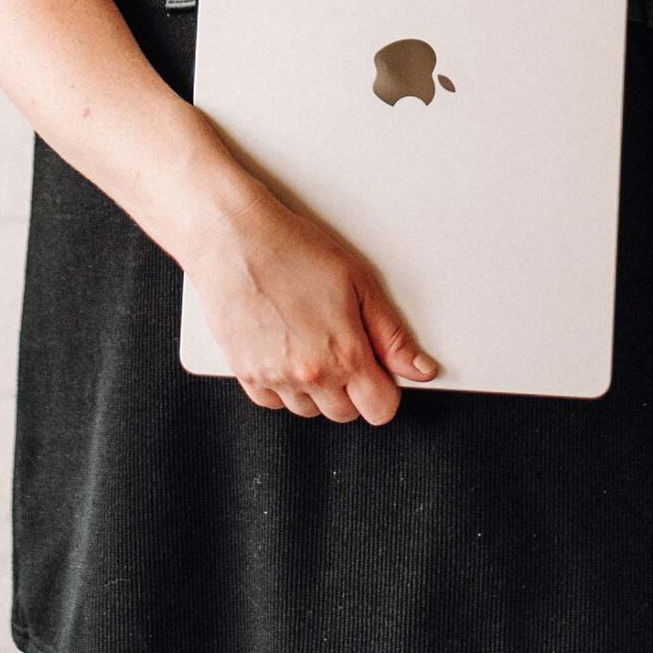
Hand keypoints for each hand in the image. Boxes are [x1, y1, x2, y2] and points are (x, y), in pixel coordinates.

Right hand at [180, 173, 439, 425]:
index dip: (385, 389)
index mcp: (344, 355)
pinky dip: (284, 385)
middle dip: (353, 387)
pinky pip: (275, 402)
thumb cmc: (292, 250)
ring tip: (312, 341)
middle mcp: (310, 376)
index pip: (381, 409)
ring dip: (318, 389)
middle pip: (346, 413)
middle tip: (343, 344)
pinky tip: (286, 349)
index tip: (378, 368)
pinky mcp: (246, 375)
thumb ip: (392, 334)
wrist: (233, 239)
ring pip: (310, 410)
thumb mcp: (358, 281)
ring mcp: (274, 379)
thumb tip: (419, 368)